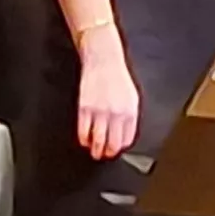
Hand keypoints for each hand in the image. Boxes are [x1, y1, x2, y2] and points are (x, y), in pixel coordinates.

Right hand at [73, 36, 139, 161]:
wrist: (104, 59)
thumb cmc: (117, 77)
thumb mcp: (131, 97)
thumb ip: (129, 116)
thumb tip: (124, 134)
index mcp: (130, 110)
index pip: (127, 138)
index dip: (120, 147)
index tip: (116, 150)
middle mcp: (116, 113)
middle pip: (112, 142)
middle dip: (108, 152)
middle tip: (104, 156)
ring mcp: (100, 111)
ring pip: (97, 139)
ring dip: (95, 149)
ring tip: (94, 152)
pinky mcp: (85, 108)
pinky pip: (83, 130)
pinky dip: (83, 139)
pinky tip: (84, 140)